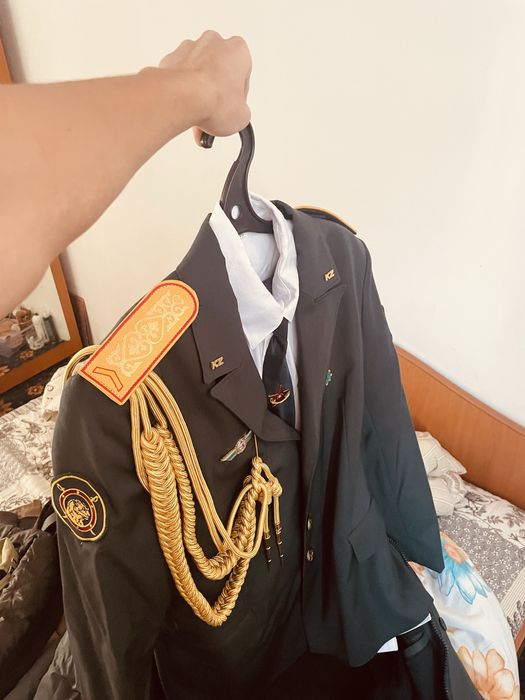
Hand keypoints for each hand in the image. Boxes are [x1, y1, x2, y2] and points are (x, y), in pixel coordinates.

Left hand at [158, 30, 251, 146]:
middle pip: (218, 71)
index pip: (242, 76)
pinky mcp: (171, 57)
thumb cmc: (212, 100)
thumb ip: (240, 111)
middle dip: (216, 92)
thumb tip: (234, 115)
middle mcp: (214, 42)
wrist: (182, 98)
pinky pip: (180, 76)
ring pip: (198, 73)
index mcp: (238, 50)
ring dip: (199, 92)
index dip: (237, 97)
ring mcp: (190, 47)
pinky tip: (185, 108)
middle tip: (215, 113)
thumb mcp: (241, 116)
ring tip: (198, 115)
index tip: (232, 108)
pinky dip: (182, 91)